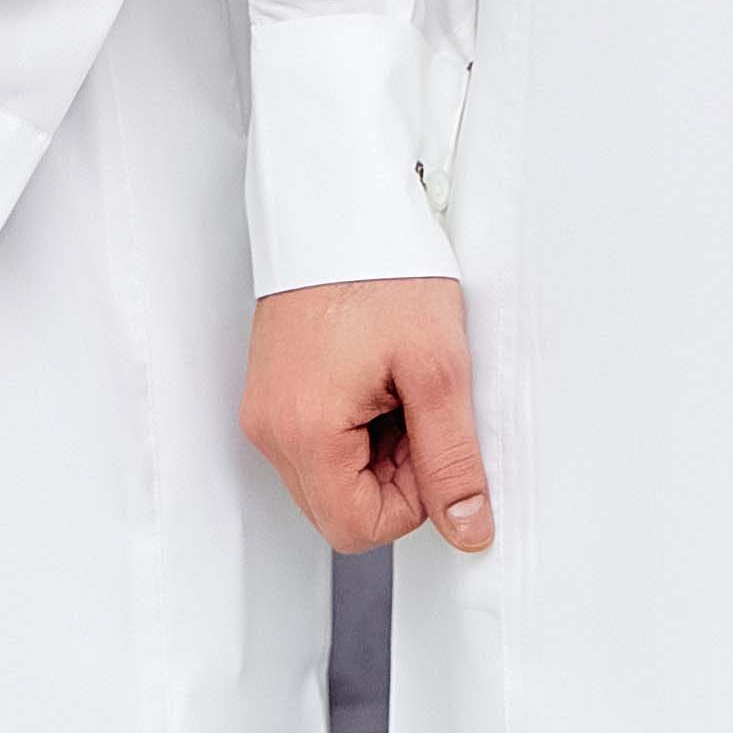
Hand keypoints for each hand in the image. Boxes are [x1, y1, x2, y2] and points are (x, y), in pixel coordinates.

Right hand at [240, 278, 491, 554]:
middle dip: (392, 476)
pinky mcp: (272, 389)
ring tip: (395, 383)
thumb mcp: (437, 368)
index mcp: (303, 432)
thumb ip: (452, 460)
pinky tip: (374, 375)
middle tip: (417, 407)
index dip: (412, 501)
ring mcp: (266, 409)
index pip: (358, 530)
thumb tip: (467, 527)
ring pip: (328, 478)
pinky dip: (353, 426)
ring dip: (374, 451)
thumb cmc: (382, 269)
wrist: (341, 202)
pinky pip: (314, 442)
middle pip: (338, 509)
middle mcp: (270, 428)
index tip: (431, 442)